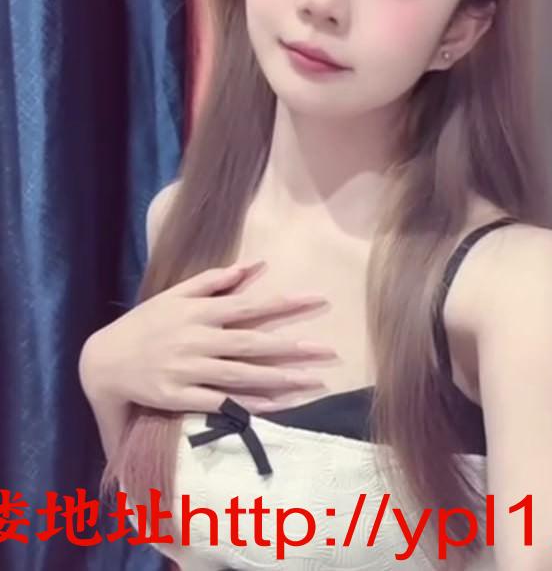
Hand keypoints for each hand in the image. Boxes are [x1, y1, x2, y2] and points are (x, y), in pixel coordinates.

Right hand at [79, 261, 336, 414]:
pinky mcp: (180, 395)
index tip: (317, 300)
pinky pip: (221, 400)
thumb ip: (216, 279)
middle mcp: (199, 340)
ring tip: (312, 381)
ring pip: (243, 374)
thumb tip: (255, 264)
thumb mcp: (177, 293)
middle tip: (328, 350)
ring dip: (280, 378)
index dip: (285, 304)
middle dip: (293, 347)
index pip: (251, 305)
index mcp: (201, 312)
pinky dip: (249, 403)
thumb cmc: (147, 323)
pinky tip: (277, 405)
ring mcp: (190, 369)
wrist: (105, 360)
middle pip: (254, 343)